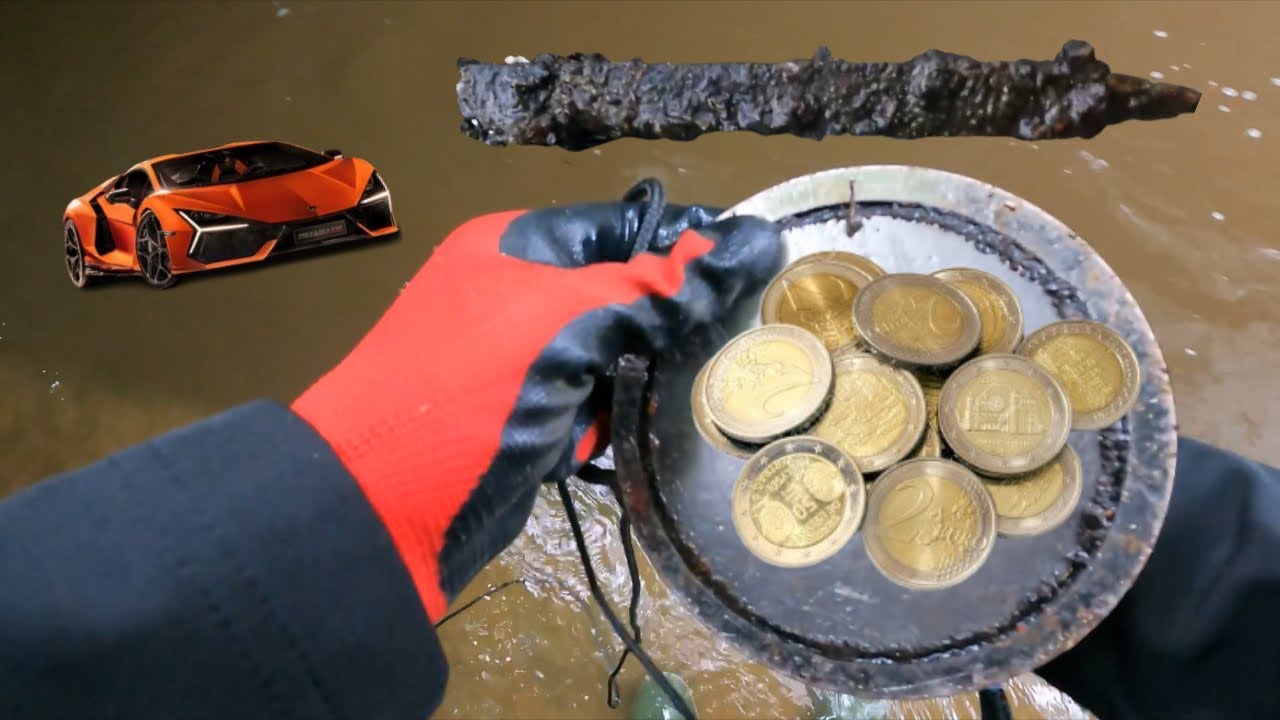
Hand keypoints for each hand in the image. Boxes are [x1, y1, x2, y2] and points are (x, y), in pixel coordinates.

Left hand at [292, 185, 781, 619]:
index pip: (624, 228)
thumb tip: (747, 240)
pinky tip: (587, 445)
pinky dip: (597, 428)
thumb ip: (655, 286)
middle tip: (717, 348)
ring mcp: (517, 363)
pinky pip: (590, 411)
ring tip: (636, 404)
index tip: (756, 265)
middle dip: (660, 328)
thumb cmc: (467, 388)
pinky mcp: (524, 423)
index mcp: (516, 248)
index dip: (687, 246)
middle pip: (624, 295)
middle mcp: (516, 296)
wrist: (380, 504)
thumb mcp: (563, 320)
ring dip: (629, 386)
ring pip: (614, 360)